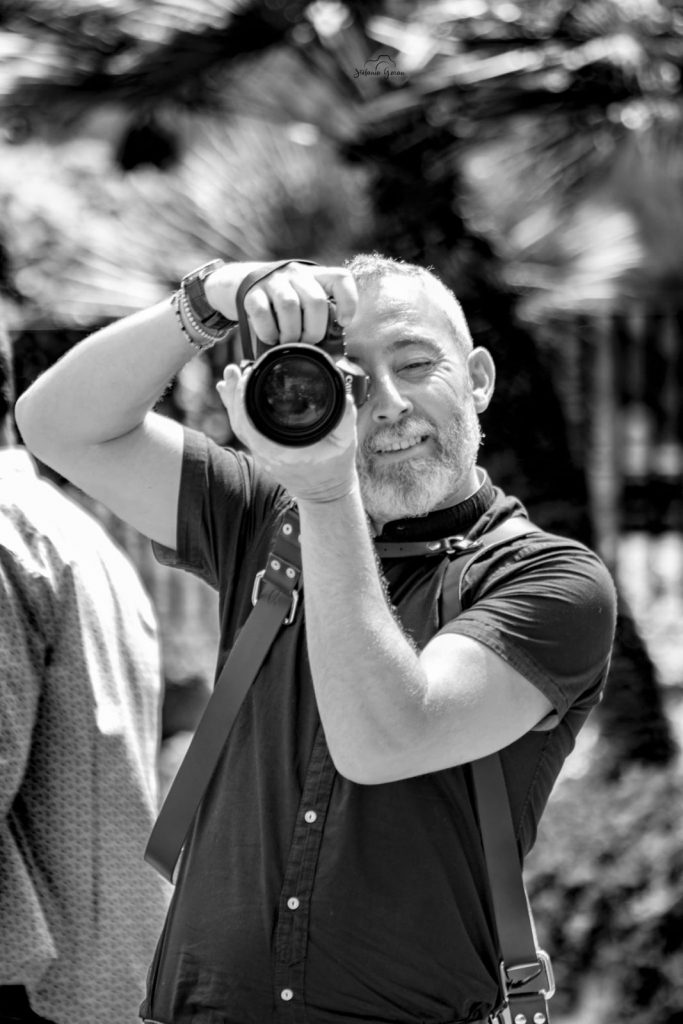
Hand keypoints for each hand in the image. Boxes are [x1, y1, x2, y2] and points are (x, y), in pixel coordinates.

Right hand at [204, 261, 357, 344]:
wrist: (235, 284)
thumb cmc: (275, 302)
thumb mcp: (299, 301)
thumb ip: (314, 316)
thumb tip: (329, 351)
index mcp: (313, 276)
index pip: (340, 278)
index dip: (348, 301)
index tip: (343, 322)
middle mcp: (295, 274)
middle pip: (316, 301)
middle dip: (314, 330)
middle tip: (306, 343)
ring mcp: (272, 281)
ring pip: (290, 306)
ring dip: (291, 332)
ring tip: (287, 342)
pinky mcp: (251, 292)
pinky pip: (262, 312)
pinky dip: (268, 331)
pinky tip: (269, 338)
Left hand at [216, 364, 358, 504]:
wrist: (326, 494)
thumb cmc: (335, 468)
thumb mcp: (345, 443)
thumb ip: (345, 419)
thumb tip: (346, 397)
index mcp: (283, 451)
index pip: (254, 424)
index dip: (245, 400)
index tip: (249, 377)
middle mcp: (267, 453)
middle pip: (240, 422)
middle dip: (235, 395)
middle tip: (234, 370)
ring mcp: (262, 453)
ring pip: (239, 425)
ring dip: (233, 400)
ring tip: (230, 374)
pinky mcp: (262, 451)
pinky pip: (244, 429)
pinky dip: (236, 410)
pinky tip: (230, 392)